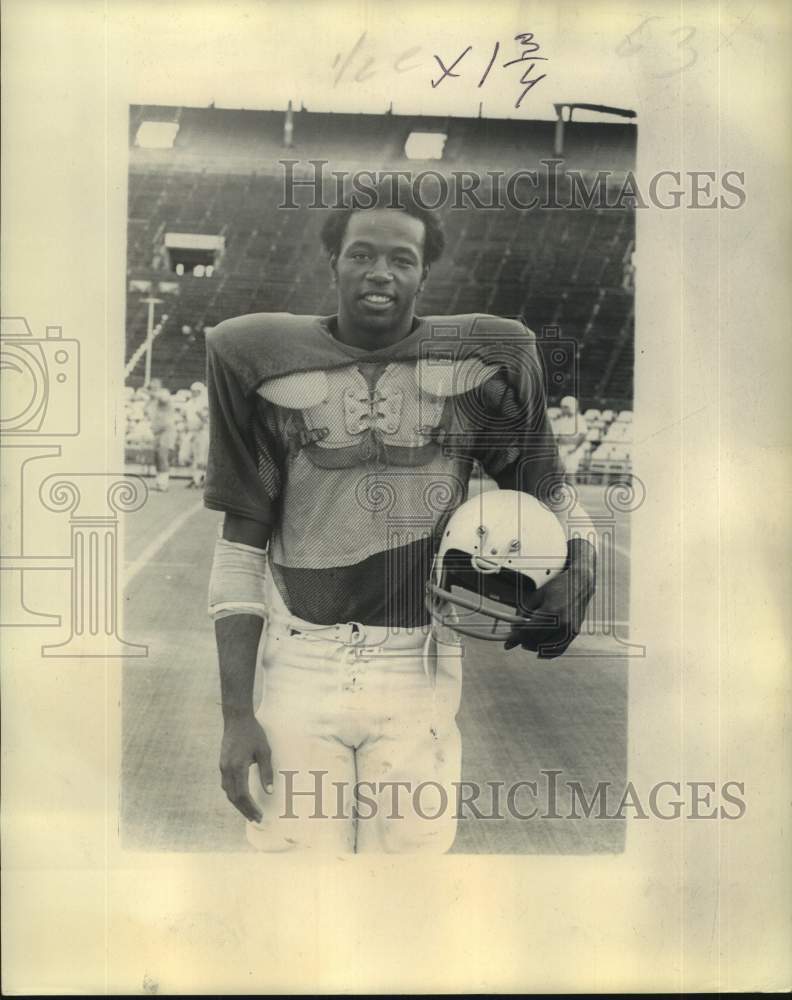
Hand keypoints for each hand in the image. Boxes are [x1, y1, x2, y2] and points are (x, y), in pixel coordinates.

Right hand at [219, 714, 272, 821]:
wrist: (237, 718)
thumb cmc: (253, 733)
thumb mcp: (264, 751)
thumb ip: (266, 772)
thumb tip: (269, 791)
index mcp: (238, 767)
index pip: (243, 795)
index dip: (251, 808)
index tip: (260, 816)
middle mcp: (227, 769)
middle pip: (234, 797)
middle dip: (245, 810)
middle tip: (256, 819)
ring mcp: (223, 767)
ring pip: (228, 792)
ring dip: (238, 804)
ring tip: (250, 812)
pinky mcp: (222, 764)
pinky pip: (227, 784)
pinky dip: (234, 794)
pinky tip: (242, 797)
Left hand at [504, 538, 595, 658]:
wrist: (580, 583)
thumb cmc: (558, 587)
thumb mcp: (536, 595)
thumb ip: (522, 613)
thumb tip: (512, 630)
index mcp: (551, 611)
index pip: (528, 631)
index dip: (517, 636)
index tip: (510, 636)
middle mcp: (562, 622)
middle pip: (537, 641)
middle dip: (524, 641)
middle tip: (516, 638)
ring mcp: (570, 629)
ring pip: (547, 648)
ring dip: (534, 647)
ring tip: (526, 641)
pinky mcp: (574, 633)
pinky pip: (559, 650)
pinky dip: (548, 653)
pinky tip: (539, 650)